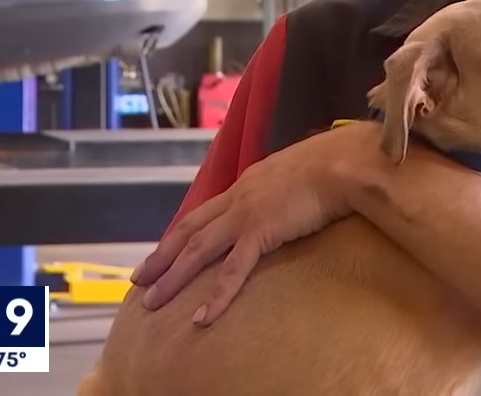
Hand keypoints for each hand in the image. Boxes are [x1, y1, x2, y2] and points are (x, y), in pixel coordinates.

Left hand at [129, 125, 367, 324]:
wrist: (342, 164)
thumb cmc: (331, 165)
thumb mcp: (297, 173)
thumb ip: (283, 187)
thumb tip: (288, 196)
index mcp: (246, 184)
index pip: (204, 212)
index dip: (180, 233)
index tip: (163, 250)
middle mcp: (238, 198)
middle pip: (189, 231)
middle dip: (162, 256)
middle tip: (139, 280)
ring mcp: (246, 214)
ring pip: (198, 250)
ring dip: (172, 277)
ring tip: (151, 302)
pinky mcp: (261, 231)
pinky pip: (233, 270)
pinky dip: (216, 295)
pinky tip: (201, 317)